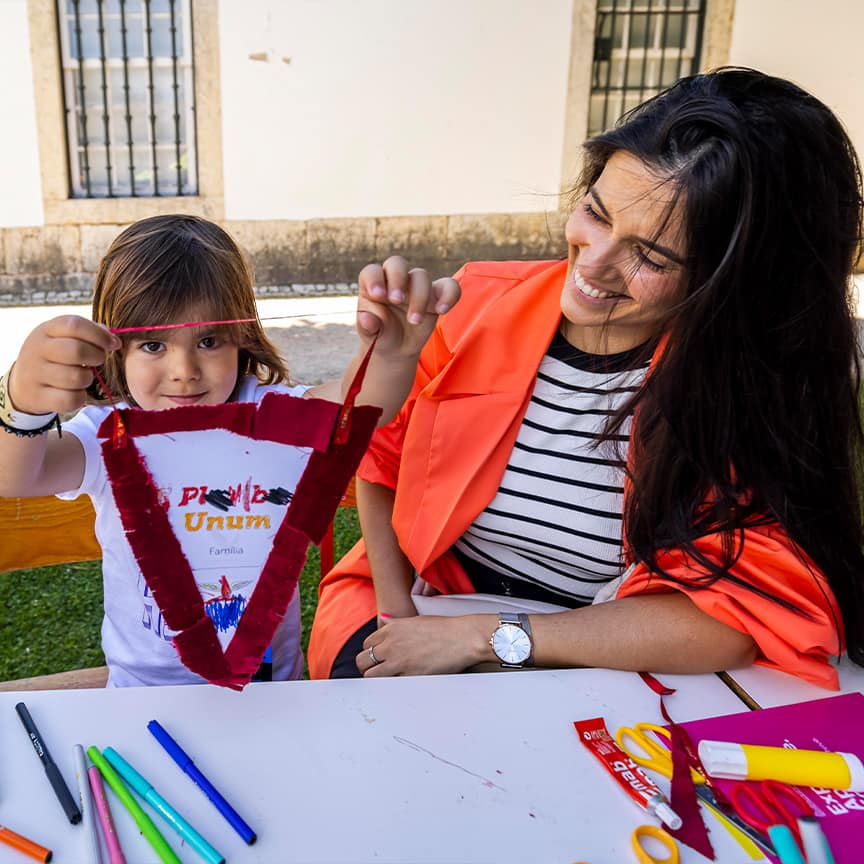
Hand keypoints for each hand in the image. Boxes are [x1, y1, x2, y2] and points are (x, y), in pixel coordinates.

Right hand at [8, 316, 120, 414]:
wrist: (22, 383)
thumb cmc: (54, 356)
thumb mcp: (63, 337)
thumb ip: (88, 333)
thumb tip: (113, 340)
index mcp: (47, 330)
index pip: (75, 325)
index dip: (100, 335)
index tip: (113, 344)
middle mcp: (38, 349)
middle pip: (77, 350)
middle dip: (97, 357)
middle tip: (97, 360)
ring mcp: (35, 373)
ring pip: (77, 377)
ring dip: (87, 379)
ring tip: (82, 376)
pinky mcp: (38, 397)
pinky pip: (70, 399)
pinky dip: (80, 398)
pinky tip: (76, 392)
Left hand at [355, 257, 459, 357]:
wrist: (396, 347)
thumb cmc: (379, 335)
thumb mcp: (370, 334)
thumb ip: (368, 327)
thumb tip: (366, 319)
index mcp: (373, 284)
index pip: (372, 271)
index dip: (375, 278)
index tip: (378, 295)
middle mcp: (394, 280)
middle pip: (398, 264)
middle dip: (398, 279)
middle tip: (397, 301)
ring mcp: (416, 286)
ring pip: (421, 276)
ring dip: (419, 296)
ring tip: (415, 320)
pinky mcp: (436, 296)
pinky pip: (449, 287)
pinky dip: (449, 295)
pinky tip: (442, 310)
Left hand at [357, 614, 491, 676]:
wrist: (463, 638)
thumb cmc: (444, 628)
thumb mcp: (415, 620)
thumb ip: (396, 624)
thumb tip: (383, 620)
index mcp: (392, 629)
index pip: (366, 644)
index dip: (371, 653)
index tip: (378, 658)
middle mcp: (391, 644)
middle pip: (363, 660)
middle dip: (366, 667)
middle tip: (376, 672)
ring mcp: (399, 661)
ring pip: (371, 676)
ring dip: (375, 680)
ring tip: (386, 681)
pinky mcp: (410, 676)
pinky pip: (389, 686)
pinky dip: (391, 688)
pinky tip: (399, 685)